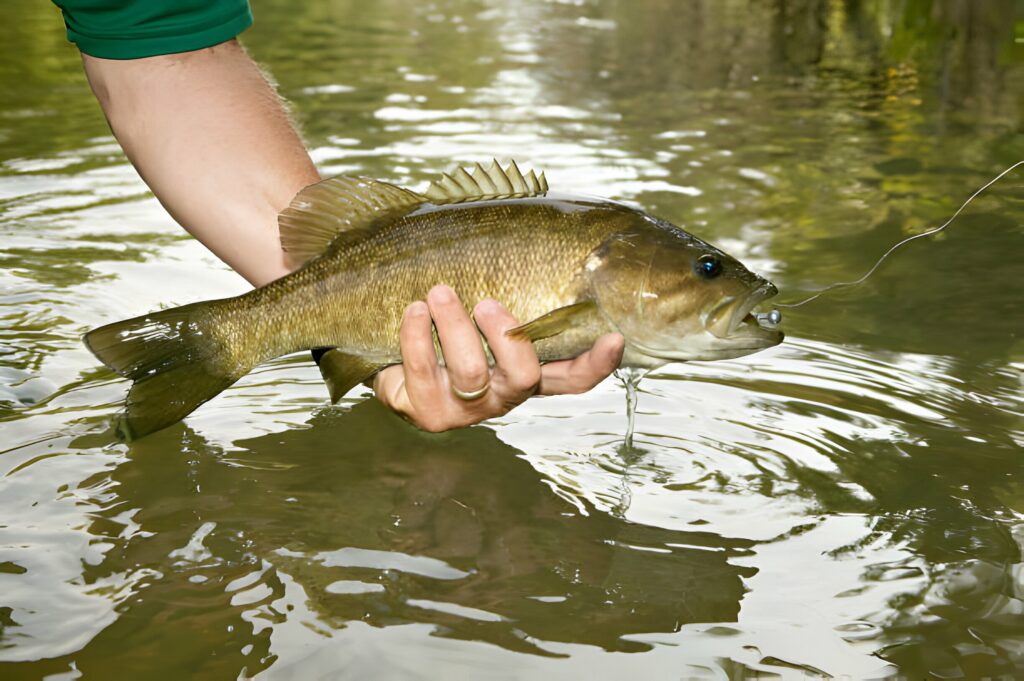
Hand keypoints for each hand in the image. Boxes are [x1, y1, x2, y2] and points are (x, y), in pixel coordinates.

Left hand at [373, 285, 623, 431]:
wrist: (386, 360)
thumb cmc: (444, 326)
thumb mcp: (480, 308)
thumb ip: (510, 288)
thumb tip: (532, 222)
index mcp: (525, 370)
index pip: (573, 377)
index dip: (597, 363)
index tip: (613, 337)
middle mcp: (502, 395)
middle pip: (525, 376)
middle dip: (507, 336)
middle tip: (487, 302)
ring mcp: (465, 409)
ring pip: (470, 372)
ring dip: (454, 325)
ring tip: (438, 292)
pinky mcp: (427, 412)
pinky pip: (423, 370)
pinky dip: (416, 334)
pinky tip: (414, 310)